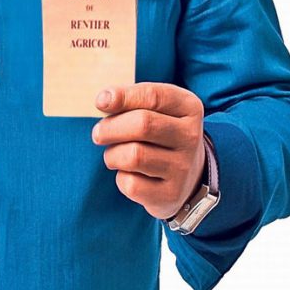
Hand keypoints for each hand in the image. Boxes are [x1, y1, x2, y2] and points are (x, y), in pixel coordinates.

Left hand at [91, 82, 205, 219]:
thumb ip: (129, 100)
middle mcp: (191, 136)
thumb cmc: (158, 135)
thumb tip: (104, 99)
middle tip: (98, 134)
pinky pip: (131, 184)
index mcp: (189, 107)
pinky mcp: (171, 194)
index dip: (122, 97)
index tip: (101, 102)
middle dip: (110, 128)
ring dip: (112, 155)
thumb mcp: (152, 110)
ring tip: (114, 155)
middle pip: (142, 124)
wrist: (185, 177)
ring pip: (133, 156)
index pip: (153, 96)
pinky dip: (121, 178)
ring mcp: (183, 167)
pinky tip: (129, 175)